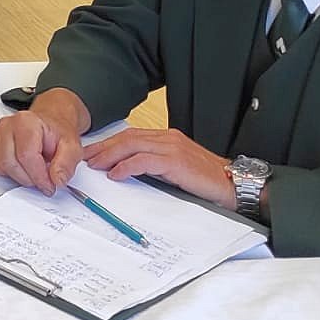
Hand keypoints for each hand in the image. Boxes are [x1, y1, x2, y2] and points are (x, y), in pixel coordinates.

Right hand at [0, 87, 86, 194]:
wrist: (47, 126)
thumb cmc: (56, 134)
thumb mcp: (72, 147)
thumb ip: (67, 164)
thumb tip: (57, 179)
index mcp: (26, 122)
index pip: (26, 155)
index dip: (39, 176)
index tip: (50, 185)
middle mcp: (7, 125)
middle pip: (11, 163)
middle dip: (29, 179)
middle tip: (44, 181)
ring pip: (2, 167)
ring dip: (20, 177)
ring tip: (35, 171)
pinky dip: (11, 173)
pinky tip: (24, 167)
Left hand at [83, 126, 233, 206]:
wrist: (234, 184)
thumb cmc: (206, 179)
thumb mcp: (175, 168)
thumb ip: (155, 164)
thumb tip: (127, 170)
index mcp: (166, 138)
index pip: (130, 136)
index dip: (109, 143)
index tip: (91, 152)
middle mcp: (168, 138)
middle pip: (127, 138)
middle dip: (103, 147)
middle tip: (86, 158)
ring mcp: (172, 148)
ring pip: (132, 146)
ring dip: (110, 155)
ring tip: (95, 165)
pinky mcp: (176, 162)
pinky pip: (145, 161)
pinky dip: (127, 166)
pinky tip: (116, 173)